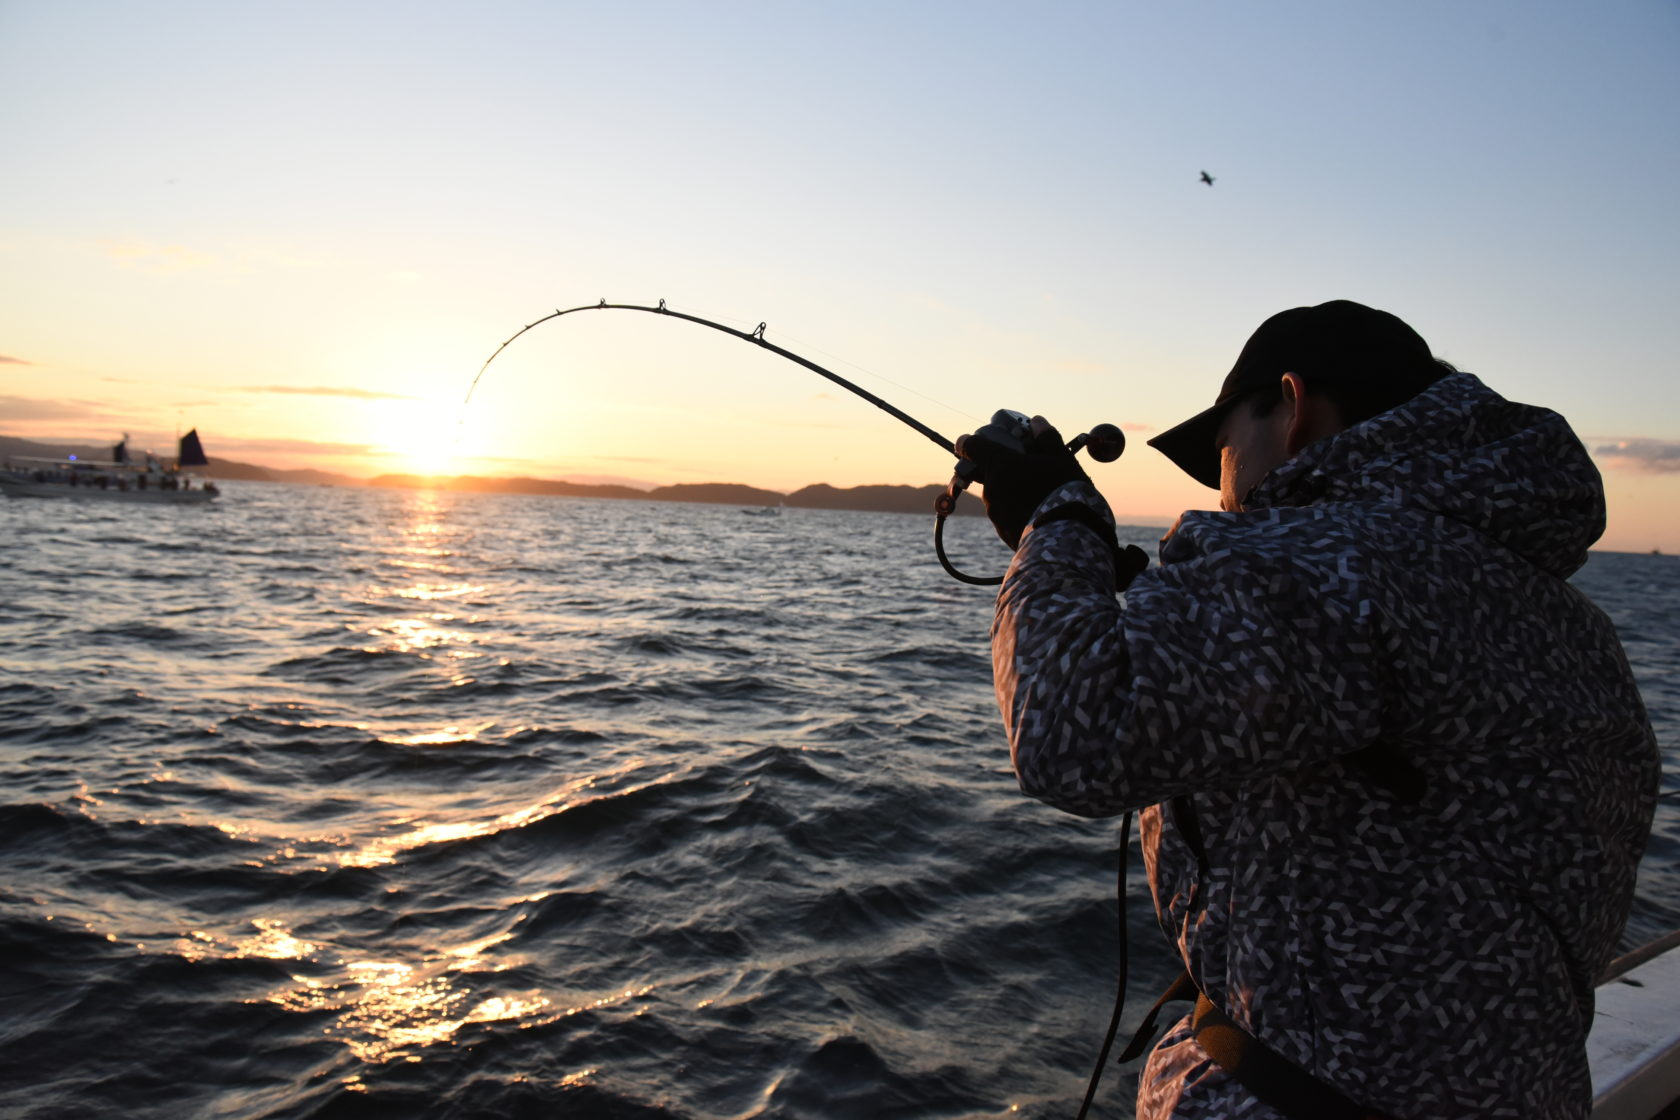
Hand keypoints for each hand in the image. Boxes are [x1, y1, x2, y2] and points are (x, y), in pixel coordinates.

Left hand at [955, 414, 1088, 547]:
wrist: (1066, 540)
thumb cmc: (1064, 493)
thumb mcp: (1062, 459)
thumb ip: (1047, 438)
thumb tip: (1037, 422)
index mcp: (1001, 465)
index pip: (971, 446)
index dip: (971, 441)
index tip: (978, 441)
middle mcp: (991, 488)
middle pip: (988, 471)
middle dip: (1004, 468)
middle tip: (1028, 468)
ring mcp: (995, 513)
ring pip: (998, 494)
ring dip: (1012, 490)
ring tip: (1041, 493)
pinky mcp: (1003, 532)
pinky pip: (1006, 514)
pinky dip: (1018, 510)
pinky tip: (1040, 512)